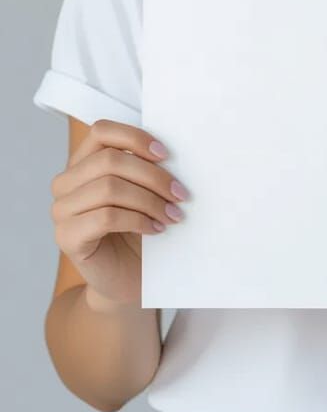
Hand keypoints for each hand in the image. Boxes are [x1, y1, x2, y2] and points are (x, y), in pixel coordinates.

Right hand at [50, 119, 187, 307]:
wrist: (128, 279)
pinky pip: (106, 217)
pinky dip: (138, 220)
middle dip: (153, 176)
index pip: (101, 131)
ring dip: (149, 200)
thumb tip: (173, 151)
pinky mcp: (66, 237)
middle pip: (110, 160)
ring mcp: (61, 211)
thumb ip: (146, 168)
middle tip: (180, 194)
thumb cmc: (138, 232)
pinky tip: (156, 229)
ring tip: (173, 215)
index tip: (166, 155)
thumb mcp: (143, 192)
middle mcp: (65, 184)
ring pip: (109, 188)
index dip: (135, 138)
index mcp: (82, 163)